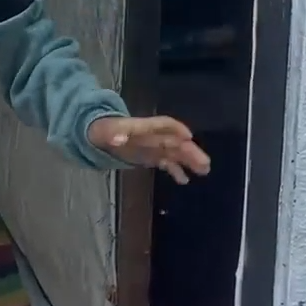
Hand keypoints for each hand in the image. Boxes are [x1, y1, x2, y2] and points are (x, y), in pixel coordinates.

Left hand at [89, 116, 211, 184]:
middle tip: (205, 163)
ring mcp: (154, 147)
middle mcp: (154, 136)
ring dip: (190, 161)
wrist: (100, 136)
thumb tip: (116, 138)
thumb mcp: (105, 131)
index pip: (164, 124)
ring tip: (204, 170)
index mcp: (145, 126)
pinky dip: (176, 170)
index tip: (189, 137)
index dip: (176, 129)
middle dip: (190, 151)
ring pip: (176, 153)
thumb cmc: (104, 130)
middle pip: (176, 141)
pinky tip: (185, 180)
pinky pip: (167, 163)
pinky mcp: (152, 157)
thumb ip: (112, 134)